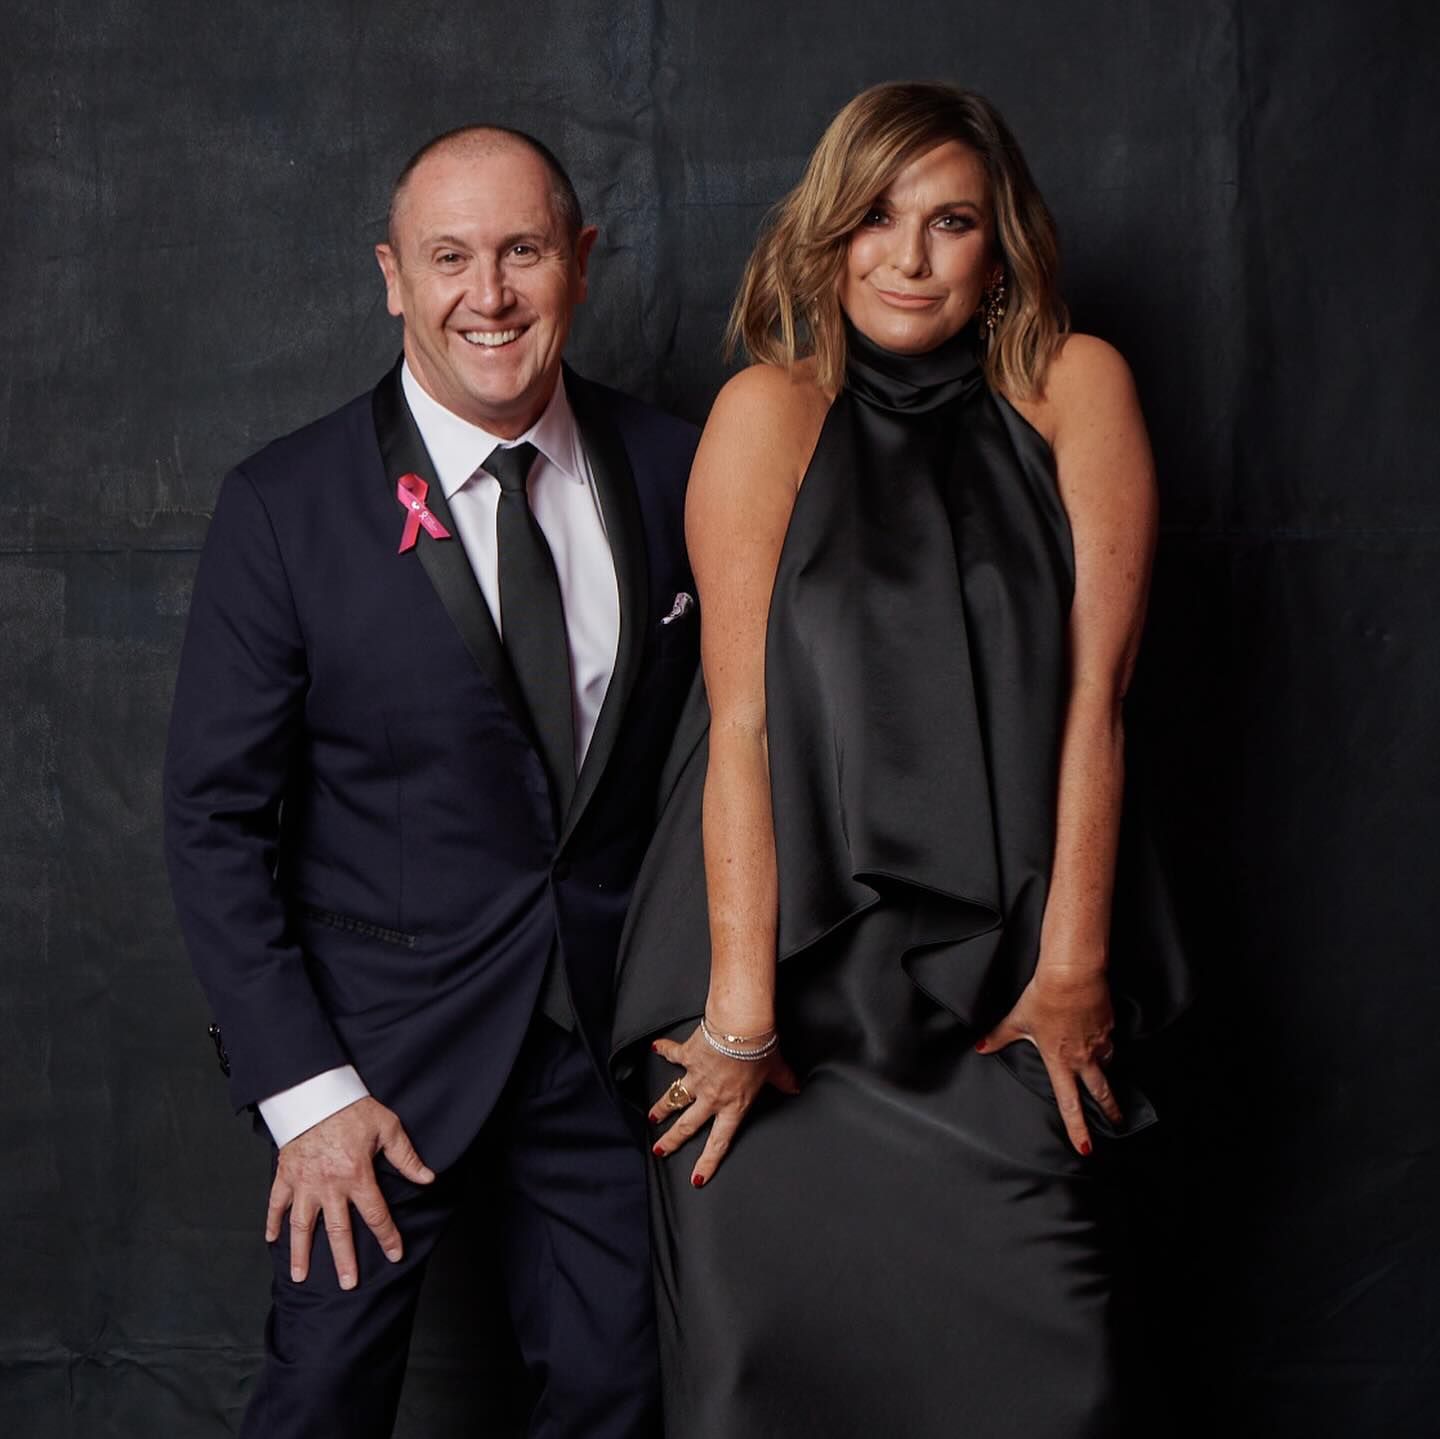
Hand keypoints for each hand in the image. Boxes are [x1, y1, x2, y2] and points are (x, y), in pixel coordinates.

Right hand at [265, 1096, 434, 1289]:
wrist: (315, 1091)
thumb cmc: (354, 1108)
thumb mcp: (388, 1128)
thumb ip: (407, 1157)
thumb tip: (428, 1178)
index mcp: (357, 1175)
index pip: (376, 1214)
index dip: (387, 1236)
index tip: (395, 1255)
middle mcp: (329, 1185)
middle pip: (339, 1230)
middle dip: (344, 1260)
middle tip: (348, 1284)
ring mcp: (304, 1182)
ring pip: (302, 1225)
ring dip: (301, 1252)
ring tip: (300, 1277)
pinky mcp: (285, 1174)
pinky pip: (275, 1203)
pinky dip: (271, 1222)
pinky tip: (271, 1240)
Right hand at [648, 1027, 799, 1187]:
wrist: (740, 1026)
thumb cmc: (759, 1048)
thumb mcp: (776, 1069)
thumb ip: (784, 1081)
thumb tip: (794, 1087)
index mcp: (733, 1106)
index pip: (719, 1143)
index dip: (707, 1163)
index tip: (697, 1177)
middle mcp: (711, 1097)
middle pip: (687, 1125)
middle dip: (672, 1140)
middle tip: (660, 1150)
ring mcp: (697, 1077)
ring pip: (674, 1098)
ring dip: (662, 1108)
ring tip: (652, 1117)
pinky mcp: (688, 1055)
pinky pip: (673, 1054)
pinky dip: (664, 1050)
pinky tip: (656, 1048)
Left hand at [977, 967, 1120, 1156]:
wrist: (1072, 974)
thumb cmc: (1044, 997)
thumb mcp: (1018, 1019)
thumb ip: (999, 1037)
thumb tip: (980, 1047)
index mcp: (1059, 1061)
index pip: (1069, 1104)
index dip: (1078, 1128)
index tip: (1086, 1147)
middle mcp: (1083, 1057)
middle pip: (1102, 1093)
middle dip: (1112, 1111)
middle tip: (1118, 1123)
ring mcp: (1100, 1042)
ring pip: (1108, 1063)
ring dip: (1106, 1070)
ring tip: (1104, 1072)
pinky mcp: (1110, 1025)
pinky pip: (1111, 1039)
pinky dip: (1106, 1041)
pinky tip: (1099, 1033)